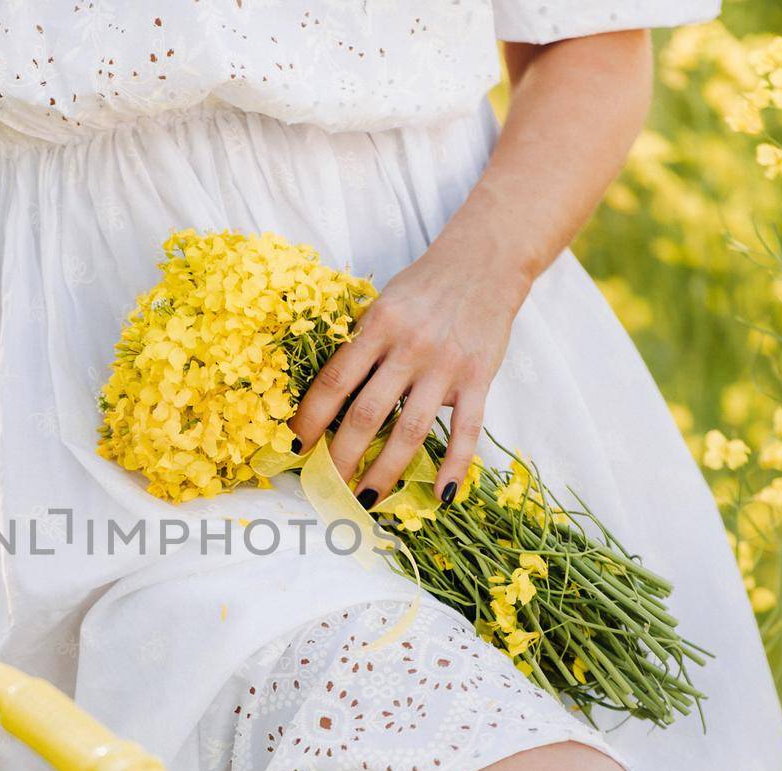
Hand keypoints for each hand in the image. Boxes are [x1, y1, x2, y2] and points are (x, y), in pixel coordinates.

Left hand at [287, 238, 530, 508]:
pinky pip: (466, 430)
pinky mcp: (478, 378)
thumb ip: (360, 343)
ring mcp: (444, 366)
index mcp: (376, 326)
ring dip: (386, 470)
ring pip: (409, 430)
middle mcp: (408, 348)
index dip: (310, 418)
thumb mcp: (382, 303)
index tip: (296, 447)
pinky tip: (441, 496)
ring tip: (366, 498)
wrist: (485, 261)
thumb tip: (328, 394)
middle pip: (365, 413)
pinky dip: (454, 466)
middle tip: (326, 487)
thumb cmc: (424, 286)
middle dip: (341, 457)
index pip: (334, 381)